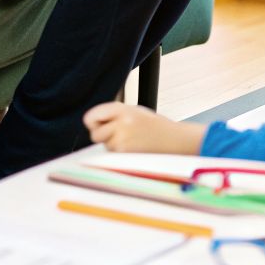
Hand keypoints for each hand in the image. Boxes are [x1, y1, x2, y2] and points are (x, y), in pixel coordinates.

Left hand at [83, 102, 207, 153]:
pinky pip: (113, 156)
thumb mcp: (134, 111)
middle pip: (95, 134)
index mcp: (122, 109)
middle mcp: (120, 123)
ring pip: (105, 146)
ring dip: (114, 146)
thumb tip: (90, 121)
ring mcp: (122, 140)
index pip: (92, 116)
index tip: (98, 125)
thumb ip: (113, 114)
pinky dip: (120, 154)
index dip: (93, 122)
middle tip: (118, 134)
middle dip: (103, 136)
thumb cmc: (154, 126)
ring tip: (132, 141)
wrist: (174, 140)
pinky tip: (135, 148)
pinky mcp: (126, 155)